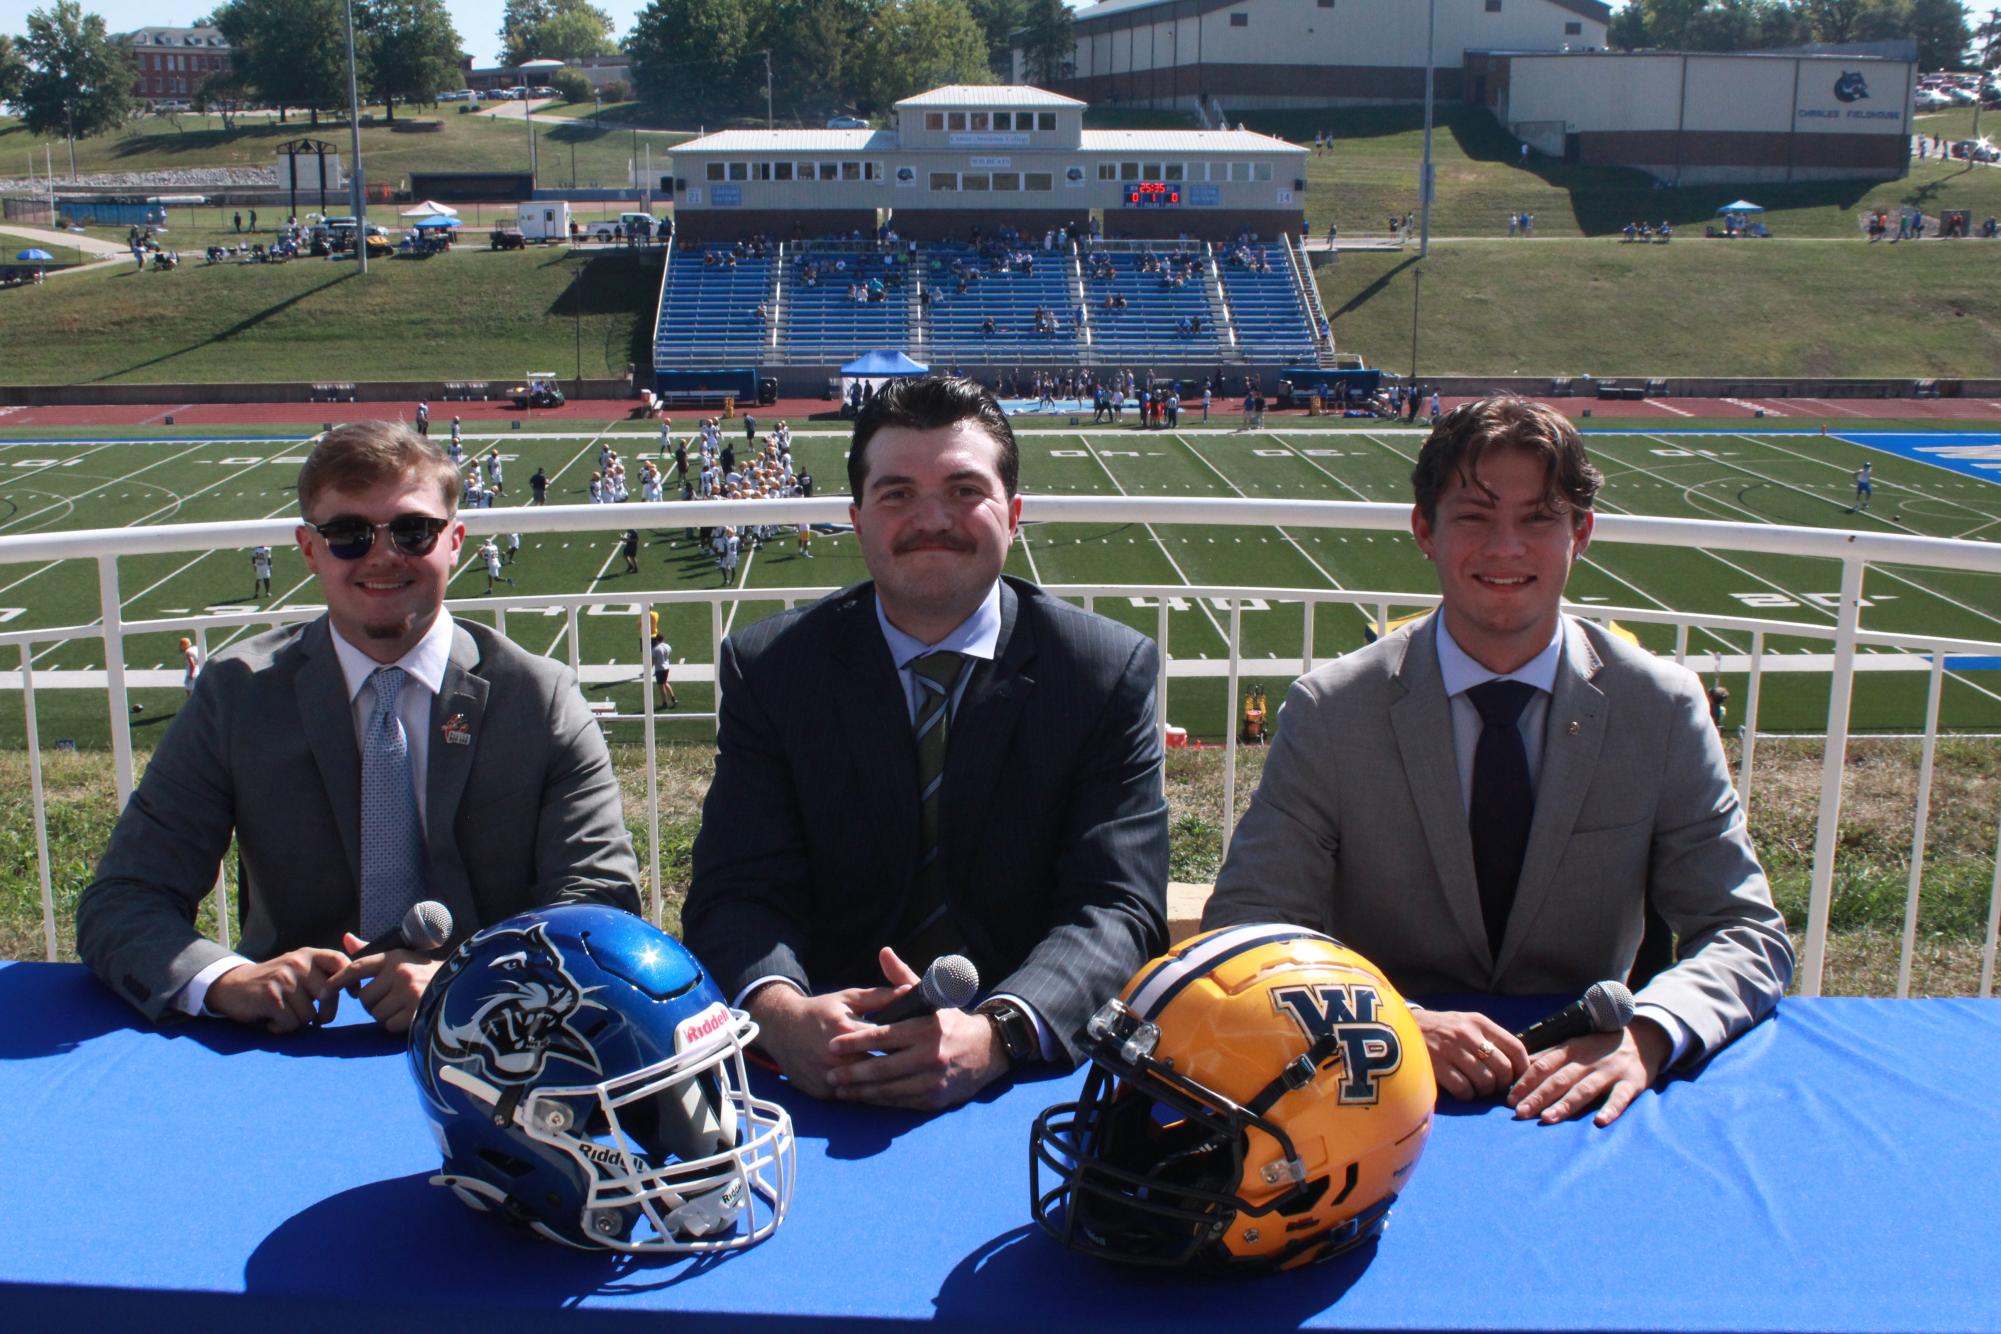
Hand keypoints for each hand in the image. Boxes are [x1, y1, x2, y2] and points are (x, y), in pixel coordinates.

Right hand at [204, 948, 348, 1032]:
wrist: (234, 986)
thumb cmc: (275, 983)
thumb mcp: (300, 970)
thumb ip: (324, 973)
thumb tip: (355, 986)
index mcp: (309, 955)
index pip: (340, 962)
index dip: (350, 981)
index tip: (352, 995)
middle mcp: (297, 963)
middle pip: (328, 996)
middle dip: (324, 1013)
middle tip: (314, 1017)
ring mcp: (283, 979)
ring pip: (309, 1014)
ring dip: (298, 1022)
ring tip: (286, 1014)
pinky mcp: (270, 997)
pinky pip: (291, 1023)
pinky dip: (283, 1028)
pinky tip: (273, 1021)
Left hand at [326, 932, 441, 1034]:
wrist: (460, 985)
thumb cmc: (424, 972)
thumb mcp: (400, 957)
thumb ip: (370, 952)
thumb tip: (345, 937)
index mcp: (394, 957)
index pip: (358, 967)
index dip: (339, 979)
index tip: (325, 990)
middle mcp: (400, 972)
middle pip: (365, 997)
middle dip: (373, 1002)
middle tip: (391, 998)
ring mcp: (409, 992)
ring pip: (376, 1013)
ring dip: (385, 1014)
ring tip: (403, 1005)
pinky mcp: (416, 1011)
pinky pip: (389, 1025)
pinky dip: (396, 1025)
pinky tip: (410, 1015)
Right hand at [746, 975, 906, 1099]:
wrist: (781, 1029)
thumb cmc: (821, 1011)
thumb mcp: (849, 998)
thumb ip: (882, 996)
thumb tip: (910, 990)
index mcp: (846, 1030)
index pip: (884, 1041)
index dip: (906, 1044)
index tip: (924, 1046)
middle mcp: (836, 1057)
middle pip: (878, 1068)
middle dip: (899, 1068)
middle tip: (921, 1068)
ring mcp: (828, 1077)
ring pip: (866, 1088)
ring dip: (884, 1086)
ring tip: (906, 1082)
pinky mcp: (822, 1092)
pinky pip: (851, 1097)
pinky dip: (866, 1094)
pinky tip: (883, 1091)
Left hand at [822, 947, 1009, 1111]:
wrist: (987, 1052)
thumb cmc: (952, 1022)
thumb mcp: (931, 997)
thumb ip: (902, 978)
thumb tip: (884, 953)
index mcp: (926, 1029)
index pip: (883, 1036)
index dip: (855, 1041)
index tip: (833, 1044)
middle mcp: (930, 1056)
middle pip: (882, 1067)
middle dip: (852, 1073)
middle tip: (830, 1074)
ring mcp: (933, 1080)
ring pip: (889, 1090)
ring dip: (861, 1092)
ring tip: (840, 1090)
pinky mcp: (934, 1099)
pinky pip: (900, 1102)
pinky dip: (880, 1101)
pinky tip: (864, 1098)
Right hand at [1413, 1008, 1528, 1101]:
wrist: (1400, 1028)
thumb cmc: (1440, 1030)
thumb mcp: (1465, 1024)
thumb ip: (1489, 1038)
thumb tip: (1518, 1066)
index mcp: (1478, 1022)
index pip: (1515, 1047)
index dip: (1522, 1068)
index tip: (1518, 1079)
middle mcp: (1466, 1033)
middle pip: (1503, 1068)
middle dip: (1502, 1084)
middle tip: (1493, 1087)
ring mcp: (1450, 1049)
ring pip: (1485, 1081)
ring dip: (1484, 1091)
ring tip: (1476, 1088)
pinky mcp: (1435, 1066)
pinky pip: (1464, 1089)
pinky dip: (1467, 1095)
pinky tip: (1461, 1091)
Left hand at [1507, 1018, 1669, 1126]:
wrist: (1643, 1038)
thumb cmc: (1600, 1046)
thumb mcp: (1574, 1045)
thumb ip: (1549, 1056)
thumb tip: (1518, 1067)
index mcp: (1571, 1049)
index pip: (1543, 1065)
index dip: (1526, 1081)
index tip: (1509, 1098)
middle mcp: (1588, 1059)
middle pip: (1559, 1079)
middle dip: (1537, 1096)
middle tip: (1519, 1113)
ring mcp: (1610, 1071)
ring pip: (1584, 1089)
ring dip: (1565, 1104)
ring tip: (1547, 1118)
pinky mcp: (1631, 1083)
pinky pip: (1620, 1097)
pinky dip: (1611, 1109)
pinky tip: (1600, 1122)